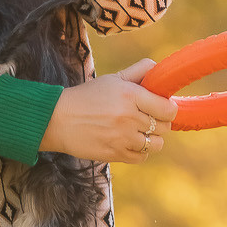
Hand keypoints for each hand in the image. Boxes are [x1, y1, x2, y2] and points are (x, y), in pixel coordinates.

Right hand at [39, 59, 178, 163]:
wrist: (58, 119)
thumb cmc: (87, 96)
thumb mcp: (112, 79)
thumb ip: (139, 72)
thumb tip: (160, 69)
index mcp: (130, 95)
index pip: (168, 109)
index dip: (168, 109)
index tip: (161, 107)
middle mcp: (129, 117)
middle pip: (164, 127)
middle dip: (160, 123)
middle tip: (147, 118)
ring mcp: (122, 138)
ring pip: (156, 144)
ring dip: (151, 139)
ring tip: (139, 132)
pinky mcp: (115, 154)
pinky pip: (142, 157)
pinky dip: (140, 151)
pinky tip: (130, 142)